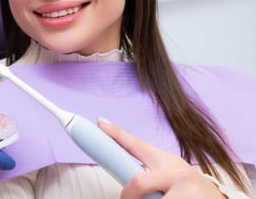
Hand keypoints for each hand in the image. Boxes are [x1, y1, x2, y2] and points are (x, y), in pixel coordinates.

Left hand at [97, 118, 225, 198]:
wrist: (215, 198)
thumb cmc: (185, 184)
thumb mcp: (167, 169)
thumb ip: (143, 165)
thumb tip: (114, 154)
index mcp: (165, 161)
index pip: (135, 145)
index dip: (116, 134)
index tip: (99, 123)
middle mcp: (176, 172)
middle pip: (137, 183)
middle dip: (128, 195)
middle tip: (129, 198)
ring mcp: (187, 191)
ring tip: (162, 198)